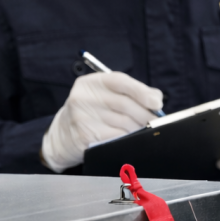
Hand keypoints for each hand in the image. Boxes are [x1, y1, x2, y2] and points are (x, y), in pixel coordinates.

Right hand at [42, 72, 162, 171]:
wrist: (62, 134)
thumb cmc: (93, 111)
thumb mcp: (106, 94)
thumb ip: (131, 92)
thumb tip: (156, 99)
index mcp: (90, 83)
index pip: (119, 81)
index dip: (141, 91)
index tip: (157, 103)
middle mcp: (83, 97)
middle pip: (124, 104)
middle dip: (145, 114)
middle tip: (155, 121)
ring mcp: (81, 117)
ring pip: (123, 123)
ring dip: (139, 128)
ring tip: (143, 129)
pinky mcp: (84, 136)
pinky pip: (116, 138)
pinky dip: (128, 138)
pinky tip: (130, 138)